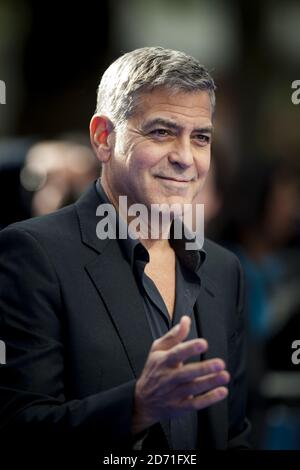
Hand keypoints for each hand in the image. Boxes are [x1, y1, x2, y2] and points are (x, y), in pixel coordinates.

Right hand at [132, 315, 229, 434]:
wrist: (142, 401)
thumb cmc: (154, 370)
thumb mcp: (157, 350)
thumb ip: (174, 335)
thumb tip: (186, 320)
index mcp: (163, 361)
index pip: (176, 353)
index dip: (189, 348)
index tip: (203, 344)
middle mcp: (168, 377)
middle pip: (186, 373)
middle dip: (203, 368)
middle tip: (220, 363)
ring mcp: (173, 393)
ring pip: (193, 388)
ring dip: (210, 382)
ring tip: (225, 376)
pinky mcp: (180, 407)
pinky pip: (195, 404)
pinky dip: (209, 399)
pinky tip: (222, 391)